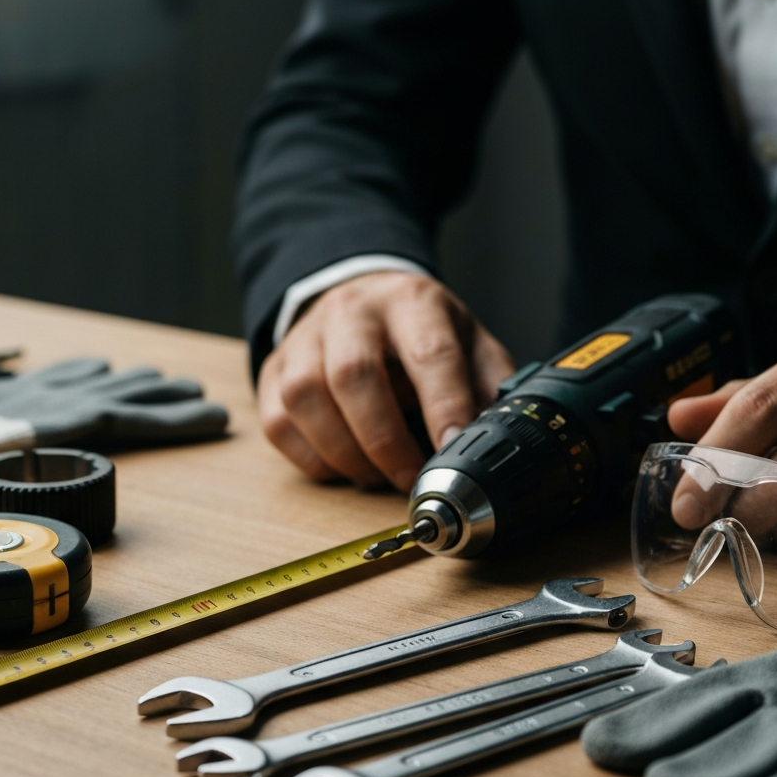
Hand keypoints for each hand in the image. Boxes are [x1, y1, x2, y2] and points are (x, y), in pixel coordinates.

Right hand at [258, 272, 513, 491]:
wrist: (360, 297)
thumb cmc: (418, 329)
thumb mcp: (467, 340)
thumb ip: (490, 384)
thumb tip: (503, 434)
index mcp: (411, 301)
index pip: (429, 353)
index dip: (442, 406)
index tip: (452, 450)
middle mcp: (351, 312)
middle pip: (354, 375)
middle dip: (386, 441)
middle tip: (411, 478)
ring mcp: (305, 339)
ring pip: (308, 400)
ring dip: (347, 454)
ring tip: (378, 474)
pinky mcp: (274, 370)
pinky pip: (280, 423)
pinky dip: (314, 458)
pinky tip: (344, 464)